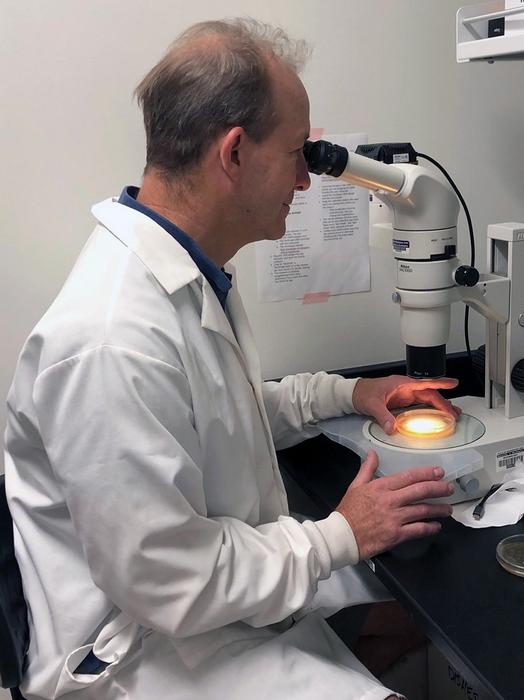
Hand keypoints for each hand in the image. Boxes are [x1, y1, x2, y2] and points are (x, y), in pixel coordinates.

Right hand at [336, 450, 453, 560]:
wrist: (343, 535)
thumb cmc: (349, 511)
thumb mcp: (356, 485)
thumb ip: (367, 468)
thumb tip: (373, 453)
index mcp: (381, 487)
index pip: (409, 477)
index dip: (426, 474)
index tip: (439, 472)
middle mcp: (390, 501)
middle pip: (420, 492)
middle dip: (438, 488)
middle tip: (449, 488)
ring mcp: (394, 518)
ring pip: (422, 511)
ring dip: (438, 509)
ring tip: (448, 508)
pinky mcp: (396, 535)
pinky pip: (418, 530)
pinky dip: (430, 527)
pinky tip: (436, 526)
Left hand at [352, 375, 460, 434]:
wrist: (354, 394)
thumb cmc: (363, 392)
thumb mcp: (372, 405)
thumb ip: (383, 416)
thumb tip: (392, 427)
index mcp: (402, 384)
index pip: (425, 383)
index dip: (440, 383)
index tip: (453, 383)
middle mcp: (405, 388)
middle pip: (429, 394)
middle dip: (444, 403)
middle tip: (455, 413)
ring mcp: (405, 395)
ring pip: (426, 400)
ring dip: (439, 407)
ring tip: (452, 414)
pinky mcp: (402, 402)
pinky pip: (419, 406)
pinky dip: (430, 410)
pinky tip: (436, 416)